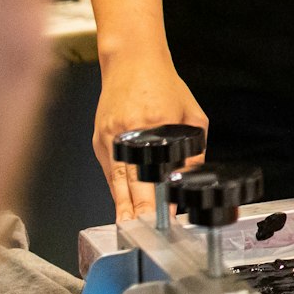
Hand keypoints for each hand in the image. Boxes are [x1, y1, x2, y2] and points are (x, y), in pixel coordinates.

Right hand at [93, 56, 208, 220]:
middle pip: (131, 181)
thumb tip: (191, 179)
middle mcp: (127, 133)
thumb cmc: (164, 85)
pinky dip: (116, 188)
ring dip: (122, 205)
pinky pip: (109, 171)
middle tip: (144, 232)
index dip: (158, 198)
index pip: (155, 172)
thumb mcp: (192, 115)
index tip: (165, 218)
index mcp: (154, 125)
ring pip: (116, 180)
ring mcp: (109, 137)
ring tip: (128, 228)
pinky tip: (122, 205)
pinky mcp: (99, 139)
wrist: (132, 61)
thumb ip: (194, 148)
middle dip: (137, 209)